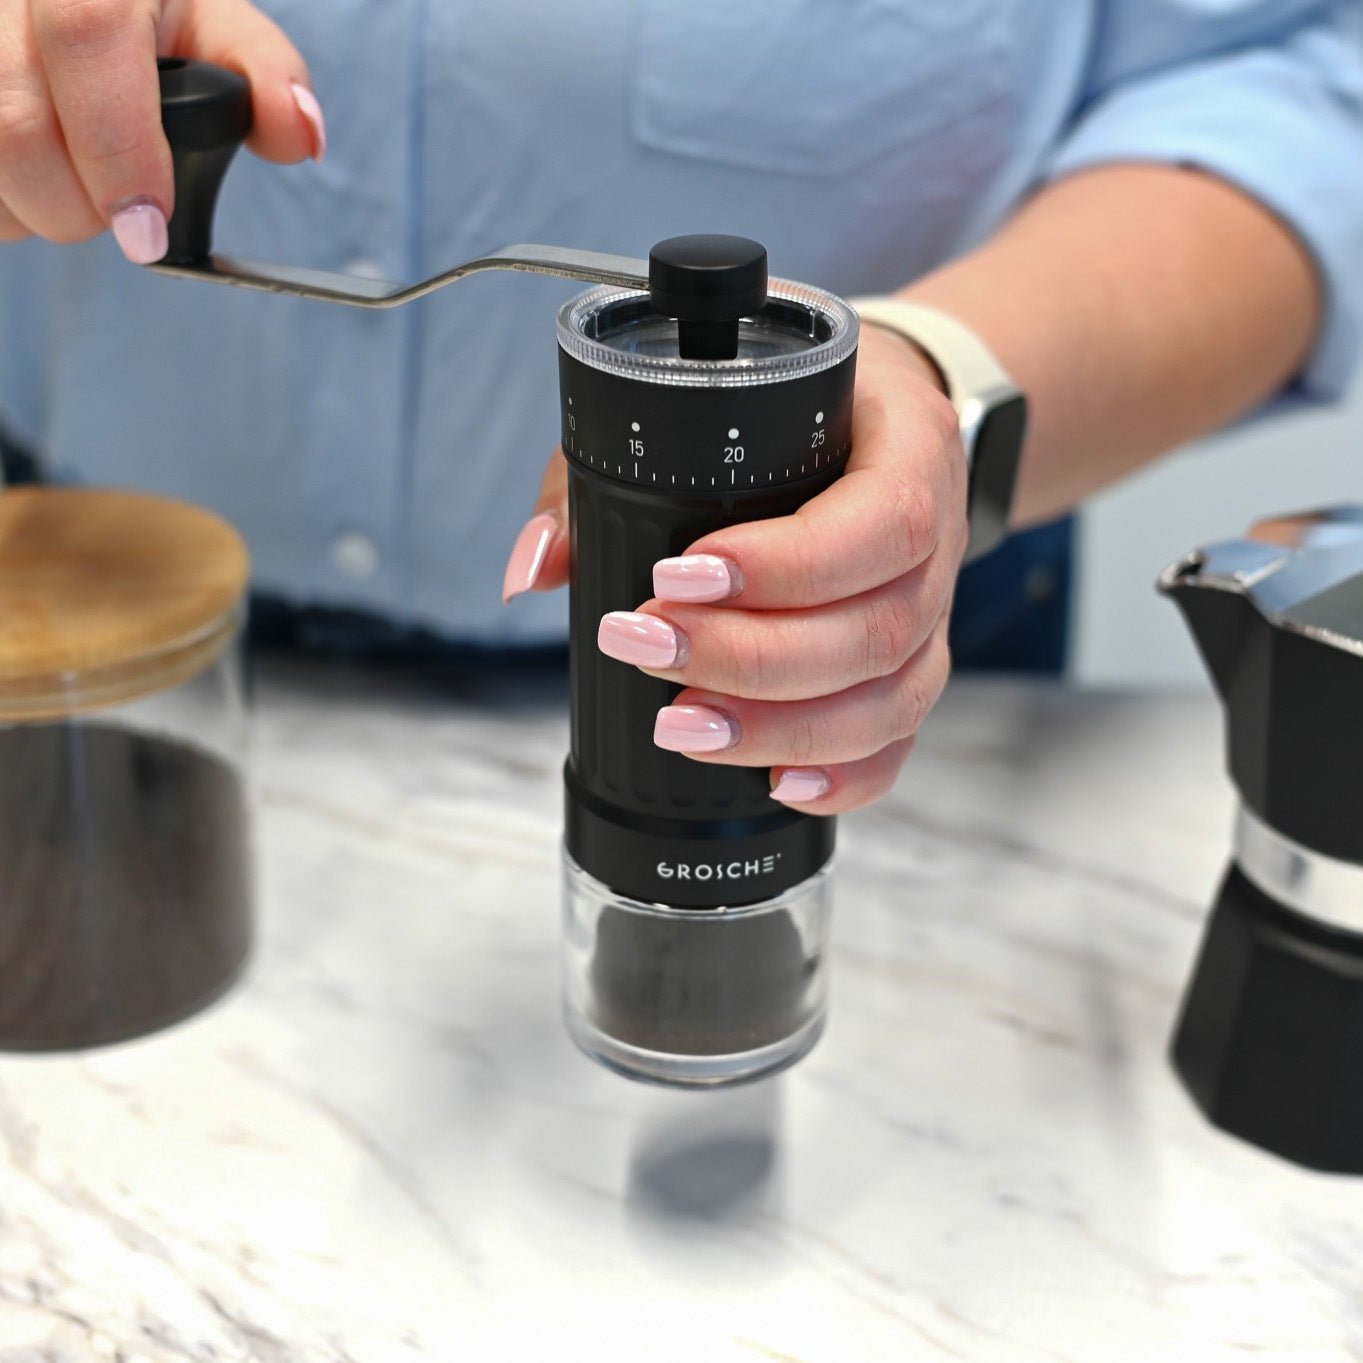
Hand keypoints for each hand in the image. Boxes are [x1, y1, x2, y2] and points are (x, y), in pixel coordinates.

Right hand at [0, 0, 323, 259]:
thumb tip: (301, 134)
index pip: (87, 34)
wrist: (61, 4)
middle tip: (123, 210)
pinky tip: (32, 181)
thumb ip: (265, 75)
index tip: (148, 228)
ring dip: (33, 209)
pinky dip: (6, 206)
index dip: (118, 146)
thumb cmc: (147, 17)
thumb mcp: (211, 24)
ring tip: (74, 184)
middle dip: (77, 207)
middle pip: (18, 125)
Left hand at [505, 324, 967, 813]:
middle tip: (650, 651)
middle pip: (875, 629)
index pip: (876, 524)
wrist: (885, 420)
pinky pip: (900, 740)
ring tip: (683, 726)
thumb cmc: (795, 409)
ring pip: (889, 698)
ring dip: (783, 728)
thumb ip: (606, 477)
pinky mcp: (917, 668)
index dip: (782, 567)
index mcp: (908, 449)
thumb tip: (534, 571)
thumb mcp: (700, 404)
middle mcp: (938, 539)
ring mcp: (934, 614)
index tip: (674, 578)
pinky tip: (777, 783)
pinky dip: (843, 774)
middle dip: (751, 660)